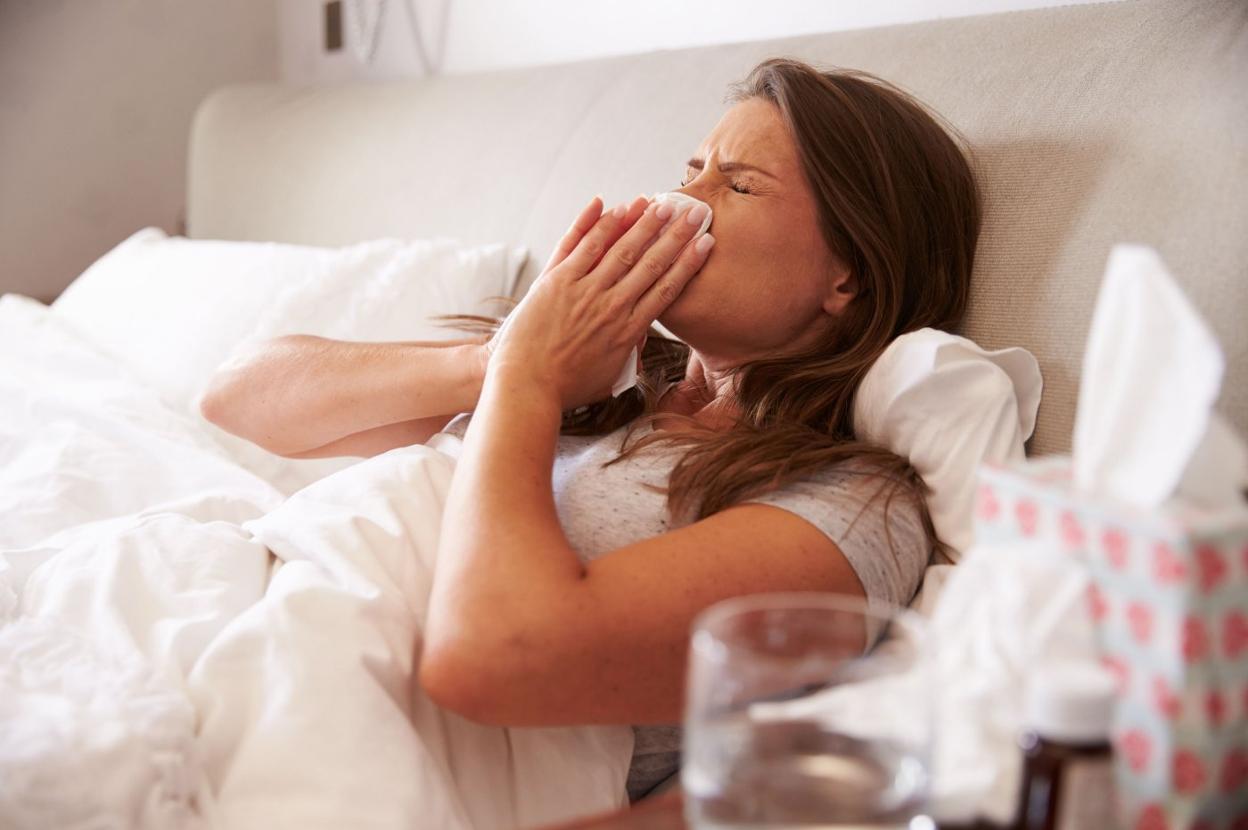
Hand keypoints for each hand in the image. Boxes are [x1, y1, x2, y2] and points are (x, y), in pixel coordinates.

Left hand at [485, 194, 714, 408]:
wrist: (526, 387)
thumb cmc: (566, 388)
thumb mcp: (609, 378)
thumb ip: (628, 356)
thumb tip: (641, 341)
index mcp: (628, 331)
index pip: (666, 288)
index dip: (688, 262)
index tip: (705, 242)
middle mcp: (611, 307)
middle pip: (651, 262)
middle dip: (676, 234)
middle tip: (694, 211)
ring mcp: (583, 292)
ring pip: (620, 249)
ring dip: (642, 223)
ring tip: (660, 202)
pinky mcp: (556, 282)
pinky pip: (581, 247)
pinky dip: (598, 225)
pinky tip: (613, 207)